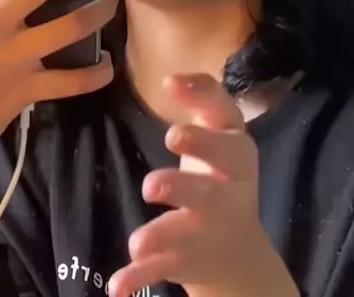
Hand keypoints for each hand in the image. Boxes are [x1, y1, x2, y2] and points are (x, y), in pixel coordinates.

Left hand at [109, 75, 298, 296]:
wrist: (236, 250)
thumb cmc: (221, 170)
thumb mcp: (221, 131)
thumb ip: (203, 99)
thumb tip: (171, 78)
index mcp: (237, 155)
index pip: (226, 135)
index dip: (202, 124)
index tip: (169, 116)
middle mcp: (227, 194)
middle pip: (207, 190)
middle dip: (182, 185)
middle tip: (153, 183)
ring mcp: (206, 229)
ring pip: (184, 232)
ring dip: (160, 235)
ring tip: (136, 241)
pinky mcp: (185, 259)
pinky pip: (162, 267)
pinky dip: (139, 277)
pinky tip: (117, 286)